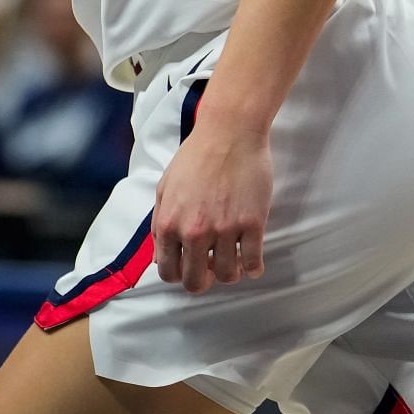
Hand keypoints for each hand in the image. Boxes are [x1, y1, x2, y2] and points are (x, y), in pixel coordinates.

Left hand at [151, 112, 271, 293]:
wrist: (229, 132)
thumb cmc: (196, 155)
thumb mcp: (165, 187)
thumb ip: (160, 223)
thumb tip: (161, 254)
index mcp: (170, 223)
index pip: (169, 272)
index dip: (179, 275)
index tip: (190, 267)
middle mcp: (195, 232)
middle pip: (196, 281)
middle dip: (203, 280)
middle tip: (212, 269)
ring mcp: (225, 229)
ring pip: (228, 275)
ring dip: (230, 273)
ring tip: (233, 262)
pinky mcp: (252, 223)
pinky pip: (253, 261)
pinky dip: (253, 268)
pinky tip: (252, 262)